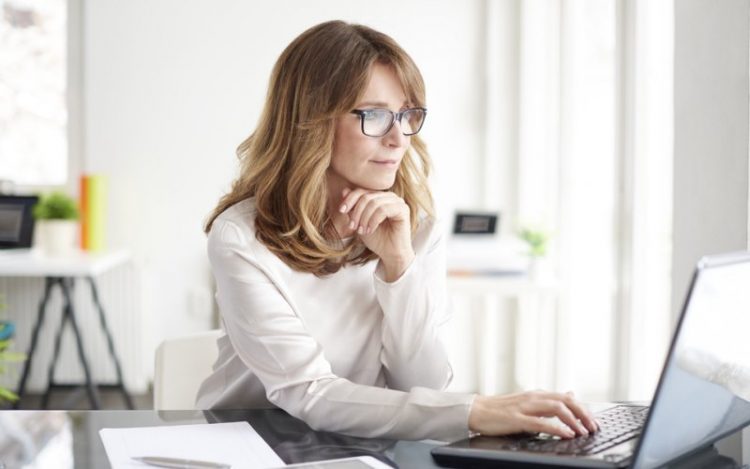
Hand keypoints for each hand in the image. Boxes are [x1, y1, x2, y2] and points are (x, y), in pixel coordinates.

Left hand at [338, 188, 413, 279]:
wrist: (390, 254)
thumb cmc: (377, 239)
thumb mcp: (360, 222)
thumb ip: (353, 208)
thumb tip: (344, 191)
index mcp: (379, 197)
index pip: (361, 191)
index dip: (349, 200)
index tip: (341, 211)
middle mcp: (389, 197)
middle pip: (366, 196)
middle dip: (356, 212)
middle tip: (352, 226)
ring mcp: (398, 202)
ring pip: (374, 202)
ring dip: (364, 218)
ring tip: (361, 230)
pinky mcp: (403, 210)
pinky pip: (383, 210)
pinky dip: (373, 220)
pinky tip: (370, 230)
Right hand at [468, 391, 598, 438]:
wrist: (476, 410)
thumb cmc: (499, 409)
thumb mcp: (528, 402)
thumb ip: (549, 400)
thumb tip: (570, 393)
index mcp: (537, 394)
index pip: (567, 397)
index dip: (583, 409)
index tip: (593, 421)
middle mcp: (533, 397)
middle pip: (566, 400)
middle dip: (583, 414)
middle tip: (593, 427)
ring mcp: (525, 407)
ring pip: (556, 408)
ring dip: (573, 420)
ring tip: (583, 431)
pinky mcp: (516, 419)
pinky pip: (540, 423)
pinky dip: (556, 428)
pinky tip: (566, 434)